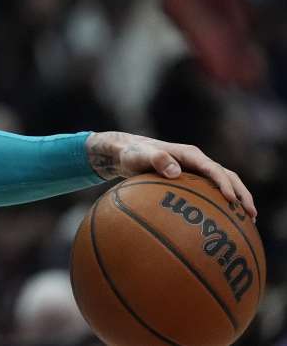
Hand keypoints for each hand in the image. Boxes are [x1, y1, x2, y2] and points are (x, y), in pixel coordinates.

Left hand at [85, 131, 256, 219]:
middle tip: (251, 215)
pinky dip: (221, 206)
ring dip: (238, 201)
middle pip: (228, 176)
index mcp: (190, 154)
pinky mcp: (192, 181)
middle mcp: (197, 162)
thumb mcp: (139, 156)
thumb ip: (155, 159)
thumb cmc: (132, 154)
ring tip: (249, 223)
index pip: (213, 169)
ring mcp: (197, 171)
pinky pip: (211, 193)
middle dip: (242, 194)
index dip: (225, 184)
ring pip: (224, 185)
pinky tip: (225, 225)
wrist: (126, 153)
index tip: (232, 200)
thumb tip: (174, 172)